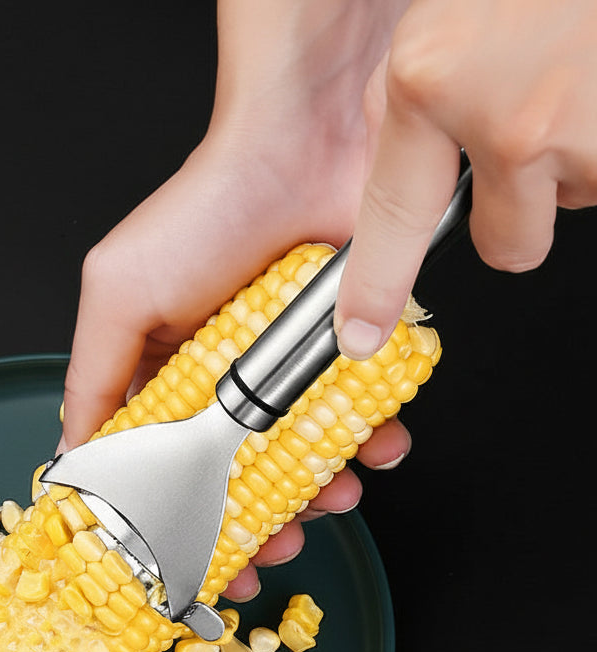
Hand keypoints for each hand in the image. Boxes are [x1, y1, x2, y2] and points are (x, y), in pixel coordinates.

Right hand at [59, 0, 412, 600]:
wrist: (307, 143)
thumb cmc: (204, 211)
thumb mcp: (117, 294)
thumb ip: (91, 377)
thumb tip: (72, 456)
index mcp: (162, 379)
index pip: (160, 468)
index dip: (174, 522)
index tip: (191, 565)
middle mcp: (222, 385)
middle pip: (235, 480)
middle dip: (253, 529)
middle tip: (267, 554)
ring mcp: (286, 376)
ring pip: (303, 464)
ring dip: (319, 495)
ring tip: (332, 498)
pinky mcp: (343, 359)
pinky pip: (363, 421)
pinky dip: (373, 444)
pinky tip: (377, 448)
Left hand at [335, 0, 596, 358]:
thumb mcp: (445, 12)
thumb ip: (417, 90)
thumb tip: (407, 153)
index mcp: (435, 78)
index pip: (393, 219)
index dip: (376, 288)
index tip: (361, 336)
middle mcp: (509, 117)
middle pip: (509, 243)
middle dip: (522, 207)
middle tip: (534, 131)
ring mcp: (586, 127)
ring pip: (579, 196)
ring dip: (581, 156)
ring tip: (579, 74)